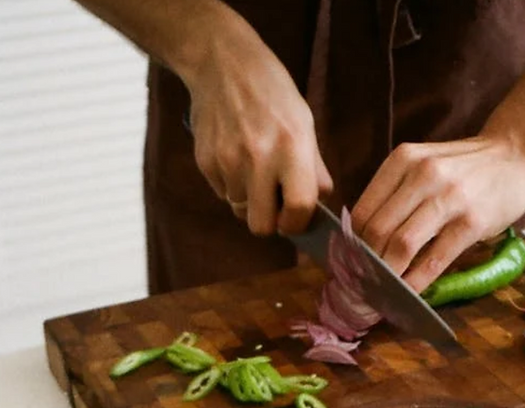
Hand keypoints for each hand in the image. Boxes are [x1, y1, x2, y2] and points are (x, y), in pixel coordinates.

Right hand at [185, 25, 331, 234]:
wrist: (223, 64)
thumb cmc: (272, 93)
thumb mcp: (304, 123)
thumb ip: (314, 168)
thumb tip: (319, 205)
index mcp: (292, 148)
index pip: (298, 208)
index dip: (298, 224)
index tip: (296, 220)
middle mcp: (259, 158)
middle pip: (260, 225)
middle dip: (269, 221)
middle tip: (274, 204)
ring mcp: (227, 161)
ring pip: (239, 210)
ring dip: (249, 200)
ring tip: (254, 170)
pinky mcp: (205, 161)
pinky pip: (221, 193)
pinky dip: (231, 184)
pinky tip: (235, 157)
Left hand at [351, 136, 524, 291]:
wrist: (517, 154)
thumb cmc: (466, 167)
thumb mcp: (425, 164)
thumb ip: (396, 193)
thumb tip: (363, 239)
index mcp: (403, 160)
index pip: (362, 211)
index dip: (350, 245)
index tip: (348, 266)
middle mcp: (422, 175)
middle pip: (377, 231)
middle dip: (365, 265)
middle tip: (361, 286)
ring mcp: (449, 198)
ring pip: (401, 245)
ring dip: (387, 276)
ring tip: (380, 293)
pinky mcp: (472, 221)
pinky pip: (435, 259)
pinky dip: (417, 282)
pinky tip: (409, 294)